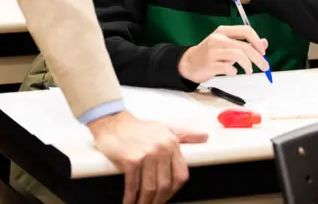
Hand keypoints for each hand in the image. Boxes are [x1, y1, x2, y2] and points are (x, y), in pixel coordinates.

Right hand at [89, 111, 208, 203]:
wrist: (113, 122)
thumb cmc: (139, 127)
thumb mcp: (165, 128)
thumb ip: (185, 134)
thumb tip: (204, 136)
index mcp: (172, 144)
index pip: (180, 175)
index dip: (174, 191)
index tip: (167, 196)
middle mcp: (161, 149)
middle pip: (165, 185)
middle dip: (159, 200)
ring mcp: (146, 155)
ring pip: (150, 188)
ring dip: (145, 202)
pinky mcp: (131, 160)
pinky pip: (133, 185)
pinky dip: (130, 198)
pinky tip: (129, 202)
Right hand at [178, 25, 268, 82]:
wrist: (188, 63)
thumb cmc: (210, 54)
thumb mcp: (227, 45)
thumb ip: (245, 43)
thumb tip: (264, 44)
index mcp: (224, 31)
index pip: (246, 31)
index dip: (257, 41)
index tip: (263, 52)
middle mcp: (218, 38)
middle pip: (245, 46)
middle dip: (258, 58)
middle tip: (265, 67)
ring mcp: (213, 51)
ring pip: (238, 55)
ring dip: (248, 65)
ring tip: (249, 71)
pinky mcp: (209, 64)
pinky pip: (227, 67)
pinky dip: (234, 71)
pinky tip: (234, 73)